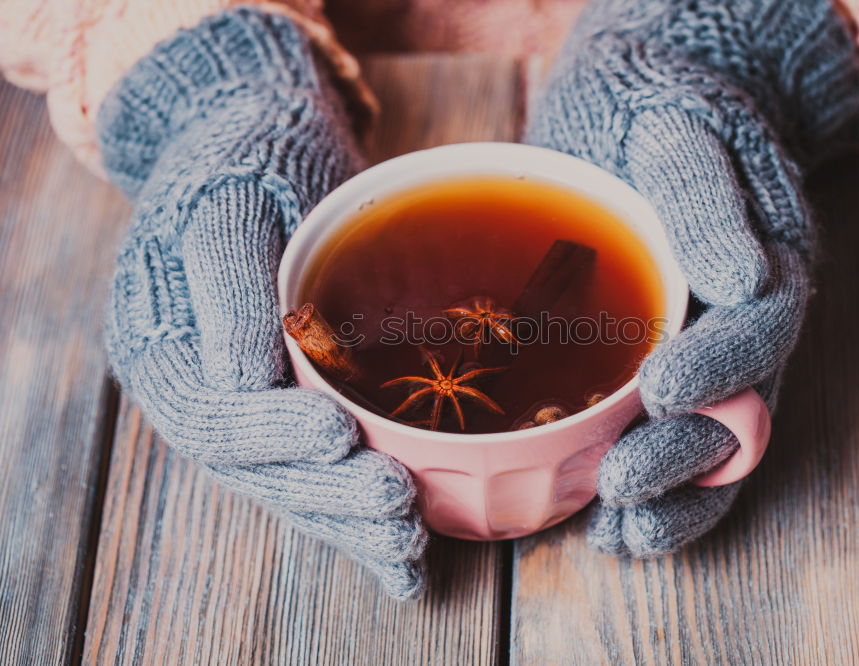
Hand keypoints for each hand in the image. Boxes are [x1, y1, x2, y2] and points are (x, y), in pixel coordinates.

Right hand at [98, 9, 425, 598]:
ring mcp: (237, 403)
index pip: (211, 410)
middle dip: (324, 492)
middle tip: (395, 504)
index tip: (336, 435)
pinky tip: (403, 551)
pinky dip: (353, 512)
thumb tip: (243, 378)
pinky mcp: (282, 409)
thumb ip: (229, 279)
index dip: (271, 433)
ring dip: (346, 519)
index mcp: (158, 336)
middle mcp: (191, 384)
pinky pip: (310, 472)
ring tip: (408, 545)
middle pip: (252, 466)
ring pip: (284, 482)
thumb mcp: (236, 194)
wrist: (261, 141)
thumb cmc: (252, 155)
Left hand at [527, 0, 858, 555]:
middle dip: (682, 456)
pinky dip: (644, 489)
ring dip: (669, 496)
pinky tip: (600, 522)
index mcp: (767, 256)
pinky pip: (666, 439)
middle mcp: (745, 318)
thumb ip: (707, 196)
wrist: (639, 107)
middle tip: (622, 488)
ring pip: (711, 442)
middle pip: (738, 405)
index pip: (760, 324)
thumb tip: (743, 275)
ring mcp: (708, 349)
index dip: (720, 366)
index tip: (662, 394)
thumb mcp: (680, 129)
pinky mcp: (661, 366)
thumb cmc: (659, 109)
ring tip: (616, 535)